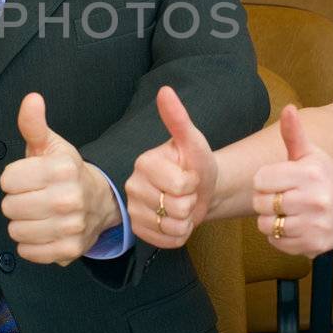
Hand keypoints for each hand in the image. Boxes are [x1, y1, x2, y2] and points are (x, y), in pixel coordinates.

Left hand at [0, 93, 118, 265]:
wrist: (100, 202)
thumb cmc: (66, 172)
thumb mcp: (51, 145)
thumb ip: (34, 124)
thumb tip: (31, 99)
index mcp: (61, 169)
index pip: (7, 180)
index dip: (12, 179)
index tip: (26, 178)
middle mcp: (68, 198)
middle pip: (9, 207)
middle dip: (15, 202)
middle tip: (31, 197)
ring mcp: (70, 227)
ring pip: (16, 231)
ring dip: (21, 224)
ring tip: (36, 214)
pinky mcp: (69, 250)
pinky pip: (27, 252)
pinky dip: (29, 244)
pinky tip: (42, 230)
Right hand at [125, 86, 217, 248]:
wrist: (200, 189)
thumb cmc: (197, 164)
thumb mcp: (194, 142)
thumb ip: (178, 119)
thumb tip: (165, 91)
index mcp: (144, 162)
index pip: (179, 186)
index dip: (192, 184)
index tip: (189, 175)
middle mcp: (132, 185)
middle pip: (175, 207)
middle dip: (190, 203)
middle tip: (187, 193)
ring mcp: (133, 210)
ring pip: (171, 226)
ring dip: (186, 220)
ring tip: (182, 206)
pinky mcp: (138, 230)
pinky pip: (166, 241)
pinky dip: (179, 235)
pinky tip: (177, 220)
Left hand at [251, 105, 332, 255]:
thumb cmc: (325, 177)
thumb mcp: (310, 154)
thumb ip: (294, 133)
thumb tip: (288, 108)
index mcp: (310, 174)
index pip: (260, 180)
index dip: (264, 180)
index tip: (276, 180)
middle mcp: (315, 200)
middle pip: (261, 204)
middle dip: (265, 200)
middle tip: (280, 197)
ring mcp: (315, 225)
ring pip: (266, 225)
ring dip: (270, 220)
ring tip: (286, 212)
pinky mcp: (314, 245)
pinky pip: (277, 242)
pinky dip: (279, 236)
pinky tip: (294, 225)